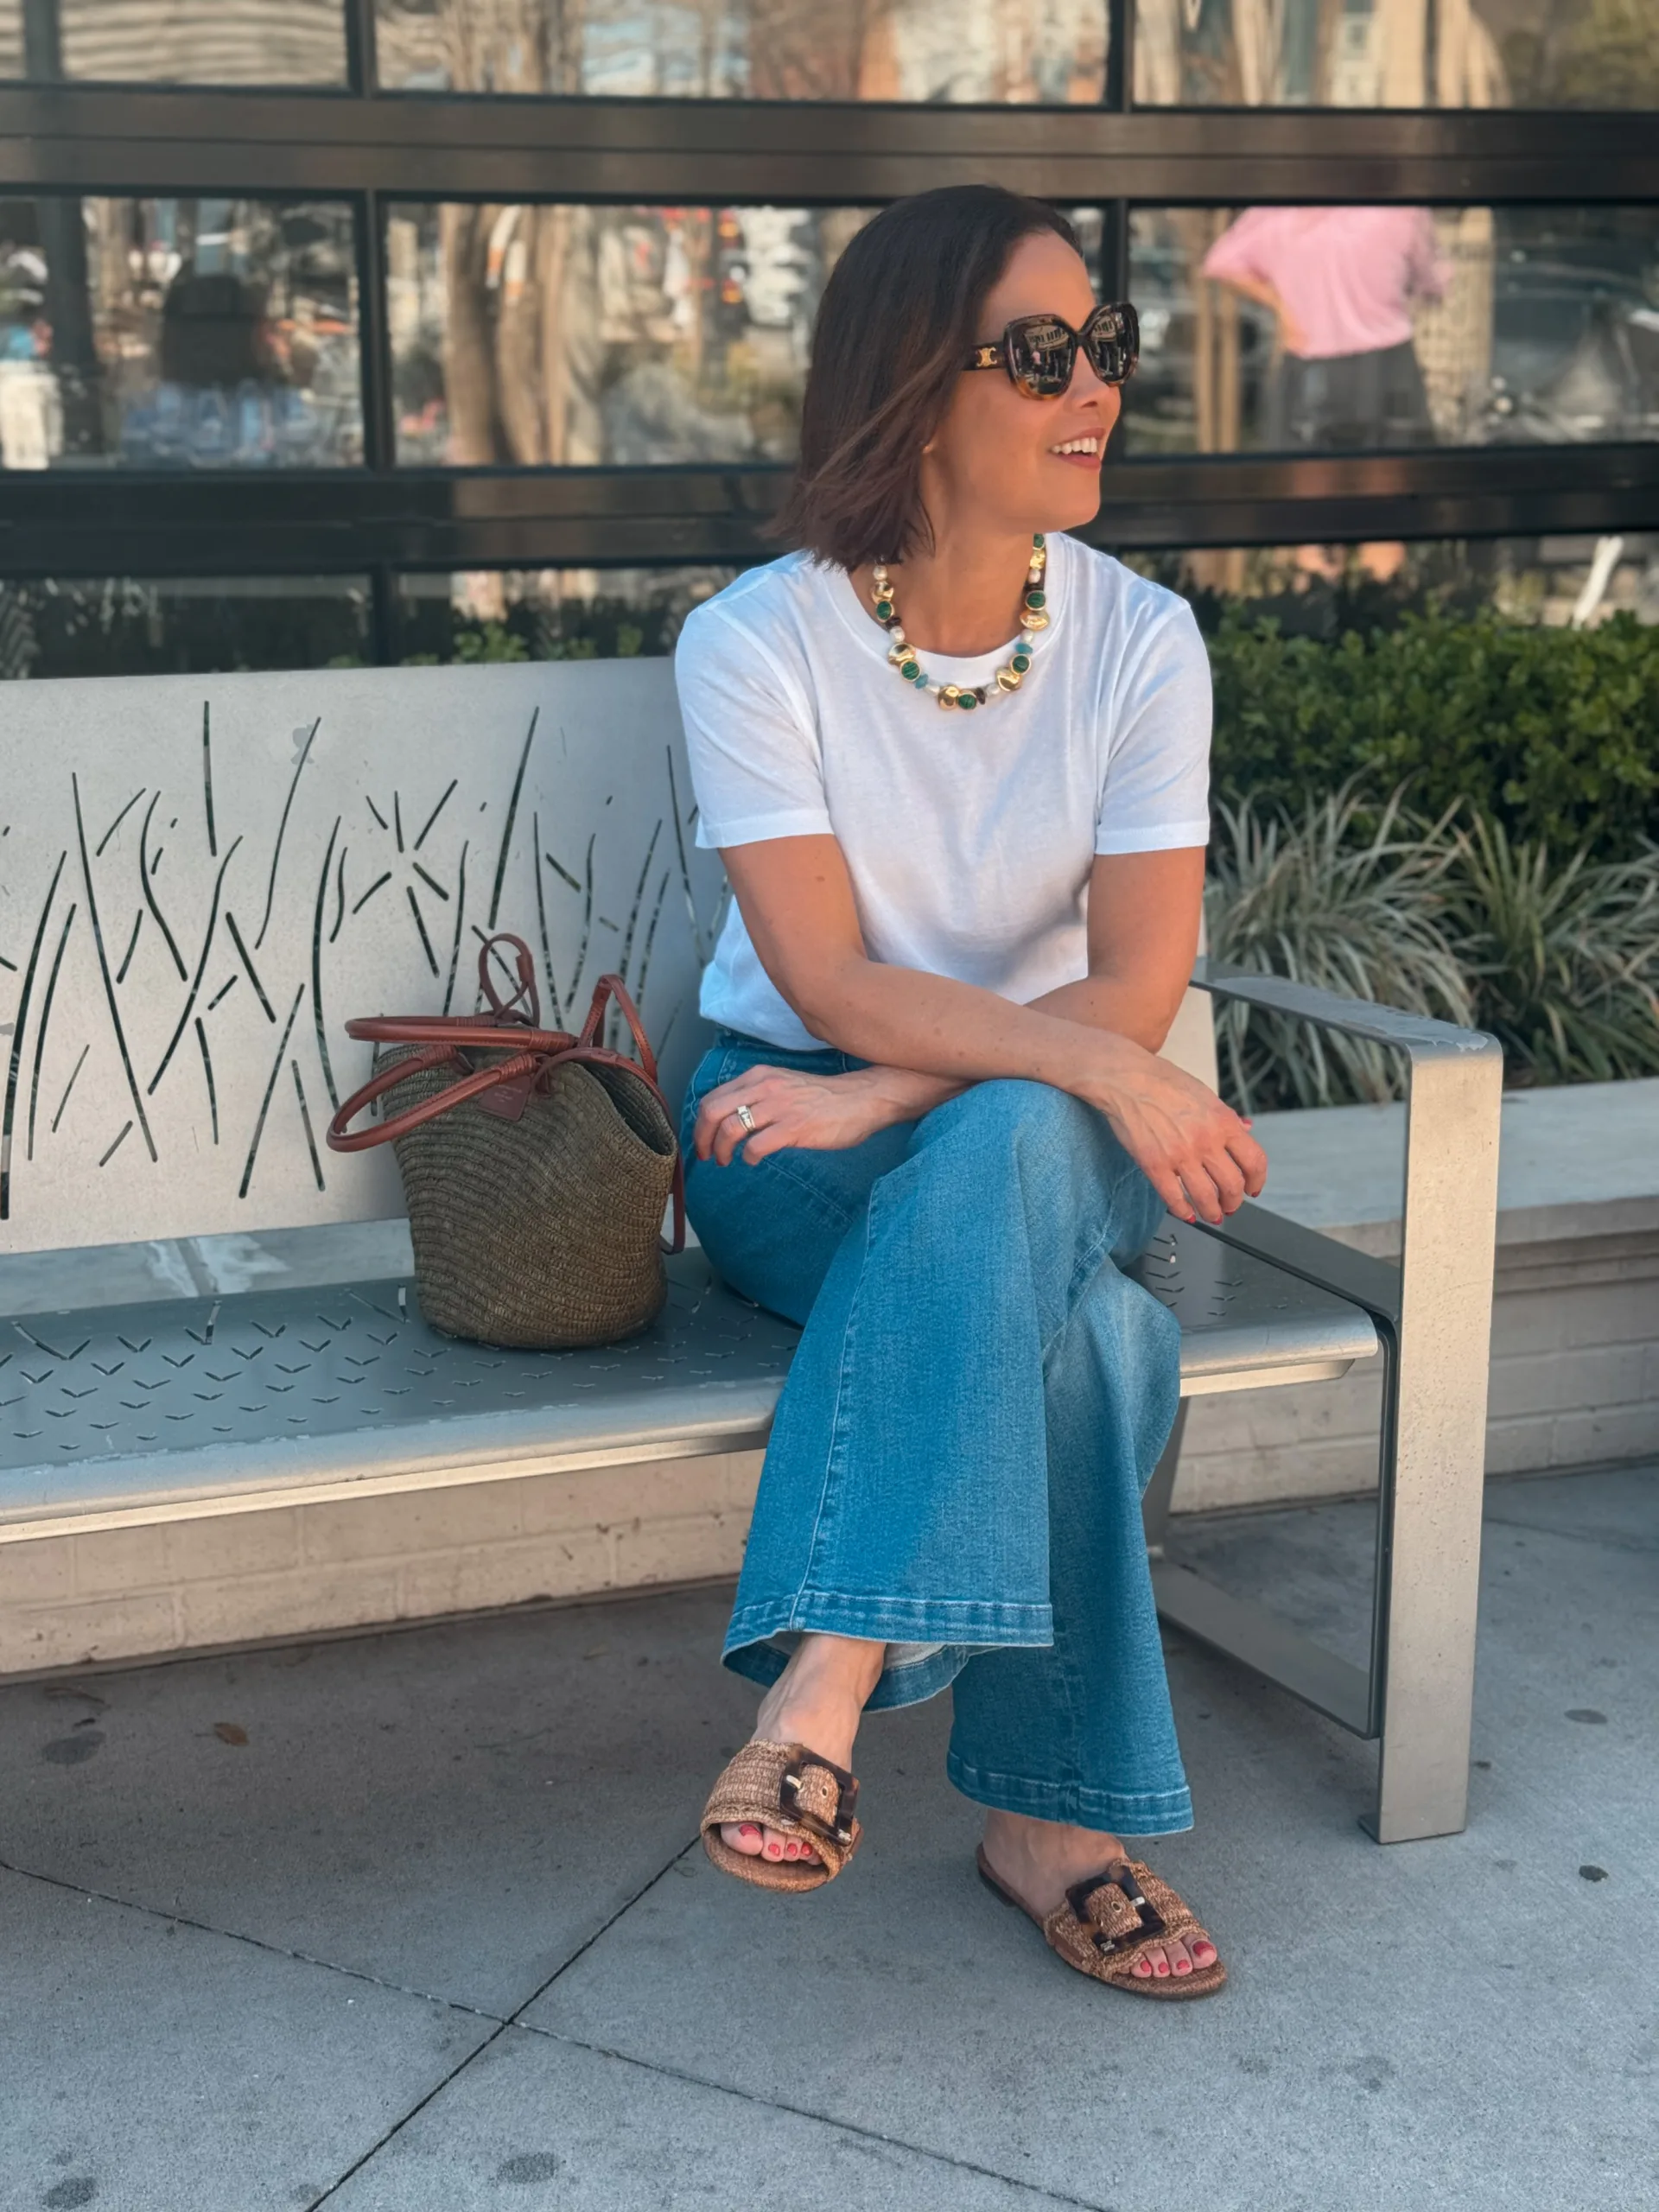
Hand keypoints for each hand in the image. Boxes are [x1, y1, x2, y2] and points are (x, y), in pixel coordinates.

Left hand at [694, 1064, 954, 1165]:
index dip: (700, 1124)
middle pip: (713, 1112)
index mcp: (759, 1076)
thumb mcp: (783, 1085)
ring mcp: (779, 1107)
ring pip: (731, 1128)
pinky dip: (749, 1157)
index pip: (713, 1097)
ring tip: (727, 1162)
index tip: (703, 1142)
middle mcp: (764, 1087)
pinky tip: (754, 1161)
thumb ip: (758, 1096)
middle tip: (707, 1156)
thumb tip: (731, 1119)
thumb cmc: (823, 1097)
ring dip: (722, 1150)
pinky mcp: (794, 1127)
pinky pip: (756, 1145)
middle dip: (702, 1139)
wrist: (862, 1099)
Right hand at [1085, 1040, 1266, 1225]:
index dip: (1257, 1180)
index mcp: (1223, 1122)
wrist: (1125, 1078)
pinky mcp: (1154, 1165)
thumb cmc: (1163, 1081)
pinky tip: (1187, 1213)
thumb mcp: (1205, 1094)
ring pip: (1206, 1198)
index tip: (1253, 1188)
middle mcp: (1206, 1141)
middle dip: (1235, 1202)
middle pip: (1233, 1185)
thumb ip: (1227, 1117)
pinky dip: (1183, 1211)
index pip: (1254, 1161)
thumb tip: (1246, 1130)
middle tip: (1231, 1205)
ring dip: (1213, 1212)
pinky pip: (1174, 1198)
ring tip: (1212, 1215)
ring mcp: (1180, 1155)